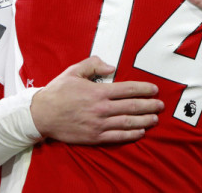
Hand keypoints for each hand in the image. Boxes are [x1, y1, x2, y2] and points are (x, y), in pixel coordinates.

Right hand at [30, 56, 163, 143]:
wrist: (41, 115)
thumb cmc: (58, 92)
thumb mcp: (74, 71)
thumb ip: (94, 64)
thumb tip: (112, 66)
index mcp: (98, 91)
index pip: (128, 89)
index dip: (144, 89)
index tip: (154, 89)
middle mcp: (101, 108)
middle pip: (132, 107)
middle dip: (149, 106)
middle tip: (161, 105)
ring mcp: (98, 124)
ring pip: (127, 122)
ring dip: (144, 121)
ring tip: (155, 119)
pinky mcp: (94, 137)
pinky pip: (117, 136)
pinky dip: (131, 135)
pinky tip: (140, 132)